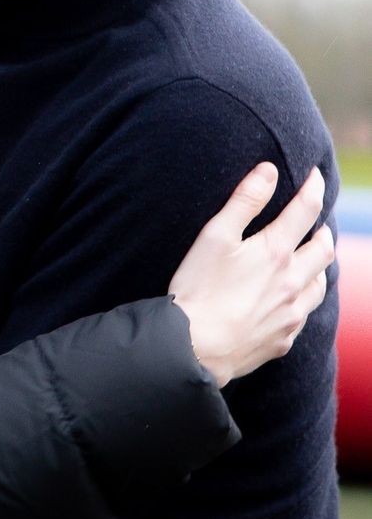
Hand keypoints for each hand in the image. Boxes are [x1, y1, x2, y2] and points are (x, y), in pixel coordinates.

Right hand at [169, 163, 333, 387]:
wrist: (195, 347)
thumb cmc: (199, 289)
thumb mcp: (215, 236)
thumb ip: (244, 201)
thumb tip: (268, 171)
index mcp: (276, 252)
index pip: (305, 210)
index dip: (313, 188)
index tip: (314, 176)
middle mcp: (293, 282)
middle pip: (323, 250)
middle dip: (322, 231)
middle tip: (316, 224)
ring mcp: (290, 314)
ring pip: (320, 285)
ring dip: (318, 267)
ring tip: (309, 261)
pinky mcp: (282, 339)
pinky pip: (303, 316)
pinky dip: (303, 300)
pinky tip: (289, 301)